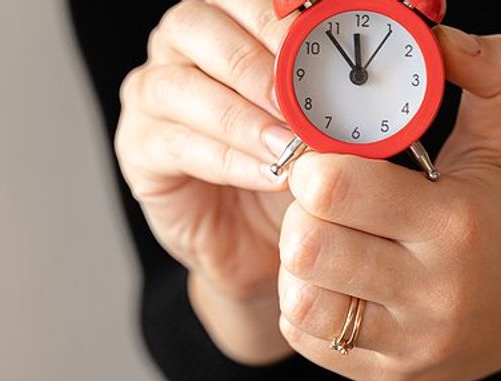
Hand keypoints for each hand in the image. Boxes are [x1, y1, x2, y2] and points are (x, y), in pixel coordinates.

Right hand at [116, 0, 297, 364]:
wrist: (264, 238)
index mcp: (224, 22)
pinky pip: (175, 144)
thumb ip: (331, 89)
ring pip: (177, 86)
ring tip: (286, 145)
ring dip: (238, 115)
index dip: (273, 17)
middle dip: (251, 61)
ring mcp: (151, 97)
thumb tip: (362, 76)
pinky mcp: (137, 148)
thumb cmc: (293, 165)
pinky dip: (227, 158)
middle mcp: (178, 49)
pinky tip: (267, 173)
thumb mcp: (323, 121)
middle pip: (194, 25)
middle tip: (297, 97)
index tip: (317, 42)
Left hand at [275, 26, 500, 380]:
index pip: (337, 186)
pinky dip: (308, 304)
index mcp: (454, 222)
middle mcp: (434, 289)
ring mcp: (412, 340)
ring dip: (299, 264)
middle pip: (307, 245)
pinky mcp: (393, 374)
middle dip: (302, 213)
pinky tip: (336, 281)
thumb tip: (438, 32)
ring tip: (327, 241)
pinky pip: (309, 338)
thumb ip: (485, 70)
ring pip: (300, 299)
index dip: (315, 163)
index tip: (327, 158)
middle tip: (323, 203)